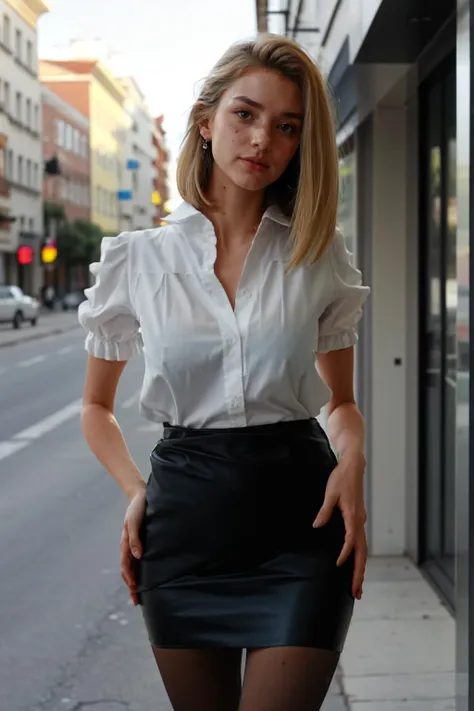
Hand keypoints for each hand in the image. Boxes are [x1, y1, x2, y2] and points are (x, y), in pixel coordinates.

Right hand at [120, 488, 146, 605]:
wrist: (140, 496)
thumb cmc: (137, 509)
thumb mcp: (134, 522)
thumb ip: (134, 538)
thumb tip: (138, 556)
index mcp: (125, 544)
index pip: (126, 566)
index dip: (130, 579)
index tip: (135, 590)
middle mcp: (129, 547)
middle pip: (128, 571)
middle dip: (131, 586)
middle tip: (136, 601)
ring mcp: (134, 545)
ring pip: (133, 568)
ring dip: (135, 582)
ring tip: (139, 595)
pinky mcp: (141, 542)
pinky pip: (139, 560)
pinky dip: (140, 571)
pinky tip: (146, 577)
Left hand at [313, 451, 366, 599]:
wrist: (353, 467)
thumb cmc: (341, 478)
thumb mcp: (330, 493)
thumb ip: (324, 510)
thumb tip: (316, 525)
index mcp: (353, 516)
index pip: (351, 539)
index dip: (346, 553)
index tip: (338, 565)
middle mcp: (360, 522)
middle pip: (362, 553)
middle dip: (359, 573)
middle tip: (356, 592)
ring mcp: (361, 522)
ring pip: (363, 551)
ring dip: (361, 570)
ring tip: (357, 588)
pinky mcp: (359, 521)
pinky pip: (361, 544)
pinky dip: (359, 559)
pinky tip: (355, 567)